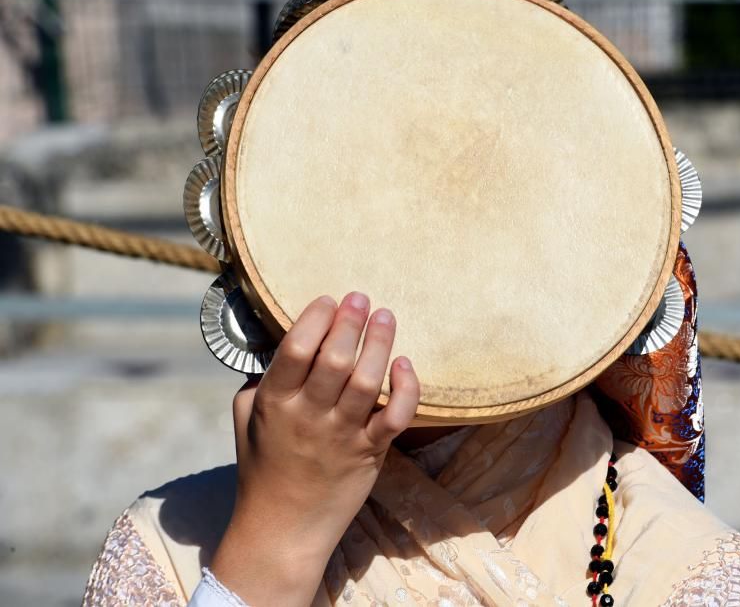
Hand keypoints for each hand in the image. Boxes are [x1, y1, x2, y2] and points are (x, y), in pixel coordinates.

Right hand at [210, 292, 419, 605]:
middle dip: (351, 322)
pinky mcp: (370, 453)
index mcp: (275, 404)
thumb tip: (275, 341)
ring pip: (368, 382)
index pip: (296, 351)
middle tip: (361, 298)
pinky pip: (396, 416)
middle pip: (335, 360)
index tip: (328, 300)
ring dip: (379, 343)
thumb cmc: (262, 469)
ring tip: (385, 316)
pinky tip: (405, 364)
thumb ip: (259, 381)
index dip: (315, 319)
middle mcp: (309, 417)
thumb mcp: (245, 420)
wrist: (282, 529)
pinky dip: (406, 388)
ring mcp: (342, 435)